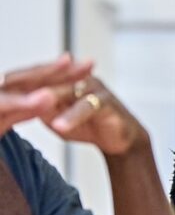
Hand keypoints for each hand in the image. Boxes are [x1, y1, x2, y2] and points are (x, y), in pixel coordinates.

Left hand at [1, 54, 146, 155]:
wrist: (122, 138)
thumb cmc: (89, 124)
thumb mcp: (55, 117)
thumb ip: (37, 109)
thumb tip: (17, 106)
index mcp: (62, 80)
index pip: (33, 76)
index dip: (15, 83)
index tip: (0, 90)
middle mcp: (75, 78)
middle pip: (46, 77)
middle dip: (25, 86)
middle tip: (8, 94)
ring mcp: (91, 87)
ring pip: (65, 90)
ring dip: (48, 100)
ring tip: (31, 108)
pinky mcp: (106, 102)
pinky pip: (87, 107)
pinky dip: (72, 117)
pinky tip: (59, 126)